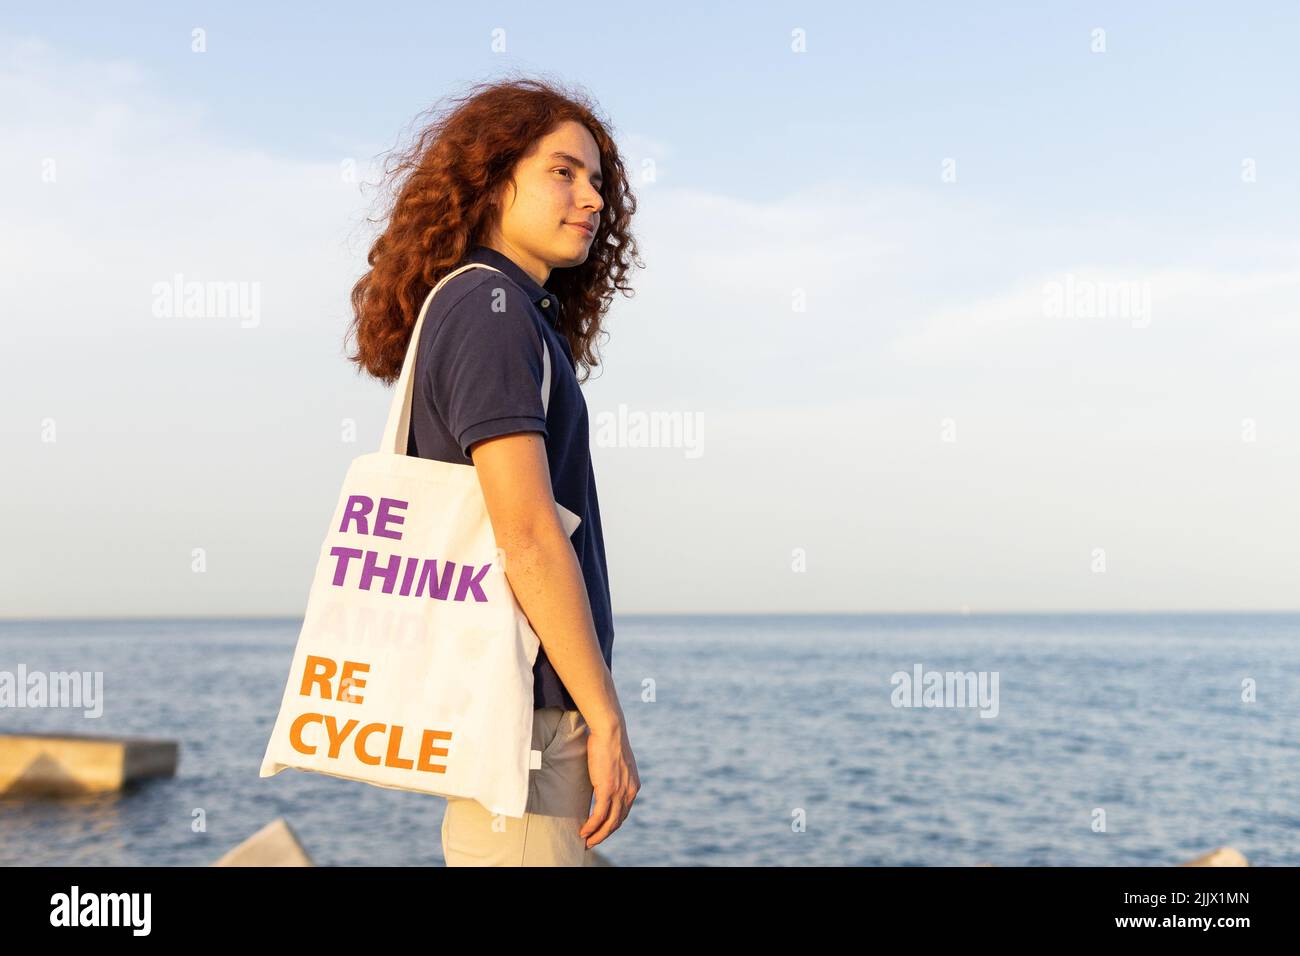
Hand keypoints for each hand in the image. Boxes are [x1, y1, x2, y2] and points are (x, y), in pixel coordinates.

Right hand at [579, 719, 638, 848]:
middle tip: (592, 842)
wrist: (610, 730)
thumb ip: (614, 775)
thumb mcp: (617, 762)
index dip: (612, 824)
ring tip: (586, 841)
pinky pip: (599, 815)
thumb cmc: (610, 741)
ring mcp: (619, 792)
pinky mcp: (607, 790)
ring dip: (597, 835)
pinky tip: (583, 832)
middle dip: (604, 834)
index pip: (623, 813)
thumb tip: (603, 777)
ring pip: (610, 823)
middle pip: (618, 822)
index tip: (601, 830)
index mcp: (633, 786)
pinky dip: (591, 826)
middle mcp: (629, 792)